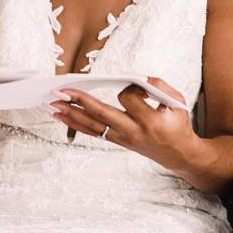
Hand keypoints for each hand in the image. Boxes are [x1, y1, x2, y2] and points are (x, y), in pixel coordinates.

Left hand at [48, 77, 198, 170]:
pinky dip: (76, 123)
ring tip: (53, 104)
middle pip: (102, 114)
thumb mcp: (177, 101)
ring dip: (71, 114)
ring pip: (92, 125)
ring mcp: (122, 138)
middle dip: (80, 101)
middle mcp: (133, 131)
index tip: (134, 83)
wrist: (178, 154)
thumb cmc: (177, 124)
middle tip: (62, 90)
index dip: (129, 87)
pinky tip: (62, 116)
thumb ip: (159, 85)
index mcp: (150, 120)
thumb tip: (135, 78)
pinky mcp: (117, 141)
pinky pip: (93, 132)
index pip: (129, 99)